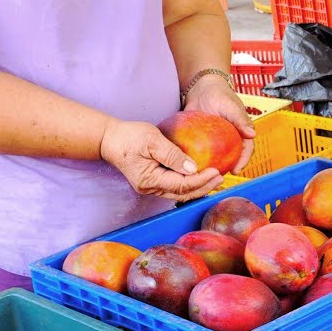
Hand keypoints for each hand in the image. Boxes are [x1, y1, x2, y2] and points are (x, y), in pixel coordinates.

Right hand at [99, 119, 222, 201]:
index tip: (216, 171)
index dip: (201, 180)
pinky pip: (176, 187)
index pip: (182, 185)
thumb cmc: (129, 137)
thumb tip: (192, 168)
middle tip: (221, 177)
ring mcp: (152, 187)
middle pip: (184, 194)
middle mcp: (151, 188)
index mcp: (150, 180)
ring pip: (181, 193)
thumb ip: (172, 154)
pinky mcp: (154, 182)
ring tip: (215, 178)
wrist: (110, 139)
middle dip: (205, 187)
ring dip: (199, 187)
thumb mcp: (152, 140)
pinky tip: (201, 176)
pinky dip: (190, 183)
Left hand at [183, 75, 255, 174]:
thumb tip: (252, 134)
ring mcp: (216, 141)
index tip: (236, 170)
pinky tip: (193, 164)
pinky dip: (199, 158)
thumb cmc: (220, 94)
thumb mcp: (232, 107)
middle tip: (218, 176)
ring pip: (217, 157)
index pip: (246, 150)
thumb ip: (241, 120)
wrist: (201, 87)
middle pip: (232, 157)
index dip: (243, 161)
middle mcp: (230, 139)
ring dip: (213, 166)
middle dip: (227, 168)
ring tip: (205, 174)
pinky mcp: (202, 139)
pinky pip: (202, 151)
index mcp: (240, 133)